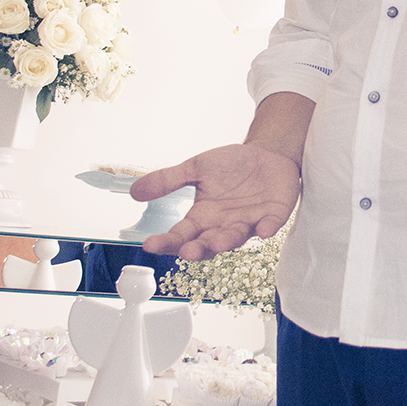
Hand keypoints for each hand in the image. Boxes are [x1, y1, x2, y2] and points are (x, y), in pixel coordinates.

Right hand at [131, 144, 300, 262]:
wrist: (267, 153)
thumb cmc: (231, 166)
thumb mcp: (196, 168)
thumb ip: (168, 180)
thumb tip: (134, 192)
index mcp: (202, 216)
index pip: (180, 235)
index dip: (166, 242)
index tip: (149, 244)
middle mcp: (223, 225)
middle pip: (206, 244)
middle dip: (197, 249)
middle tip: (186, 252)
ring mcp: (248, 222)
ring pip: (235, 237)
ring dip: (226, 241)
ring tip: (216, 241)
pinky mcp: (272, 215)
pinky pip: (269, 225)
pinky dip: (266, 228)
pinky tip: (262, 230)